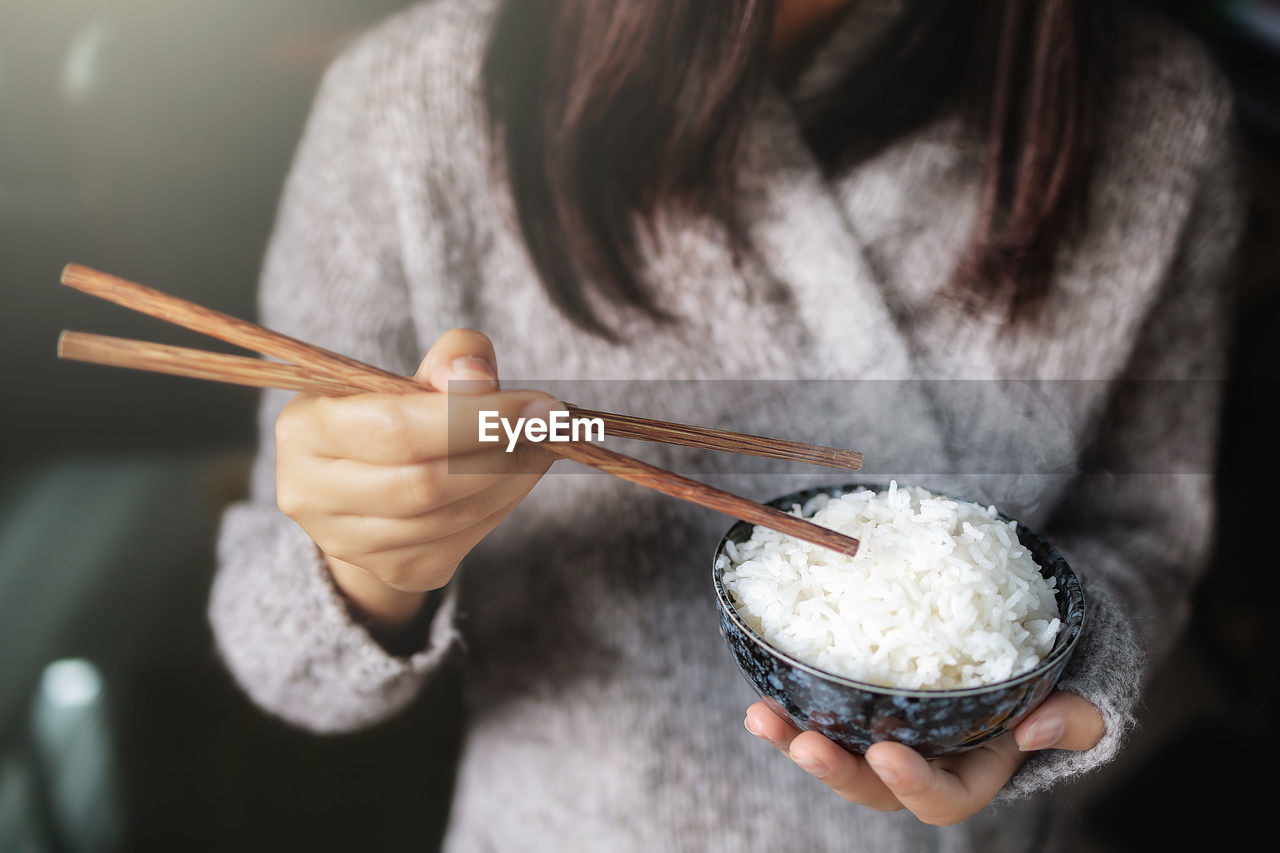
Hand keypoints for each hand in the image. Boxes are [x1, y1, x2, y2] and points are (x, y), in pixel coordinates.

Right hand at [274, 329, 557, 629]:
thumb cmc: (393, 413)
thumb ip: (452, 359)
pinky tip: (516, 477)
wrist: (367, 481)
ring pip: (449, 517)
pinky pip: (461, 542)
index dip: (474, 418)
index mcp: (305, 429)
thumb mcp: (414, 373)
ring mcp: (348, 543)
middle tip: (548, 427)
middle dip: (498, 452)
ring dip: (510, 480)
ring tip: (538, 447)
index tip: (539, 405)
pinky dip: (501, 506)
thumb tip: (477, 378)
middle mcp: (311, 494)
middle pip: (423, 484)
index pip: (397, 429)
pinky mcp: (393, 571)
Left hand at [744, 691, 1103, 824]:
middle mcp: (920, 764)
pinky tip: (760, 688)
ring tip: (761, 716)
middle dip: (834, 769)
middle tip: (804, 743)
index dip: (912, 782)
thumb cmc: (1052, 679)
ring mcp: (884, 737)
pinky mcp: (858, 707)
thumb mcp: (1081, 699)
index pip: (940, 796)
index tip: (888, 754)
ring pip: (835, 752)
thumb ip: (1073, 719)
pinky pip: (821, 713)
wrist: (1024, 645)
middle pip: (871, 785)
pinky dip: (790, 703)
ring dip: (794, 738)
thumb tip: (1037, 727)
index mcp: (971, 775)